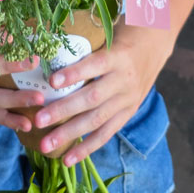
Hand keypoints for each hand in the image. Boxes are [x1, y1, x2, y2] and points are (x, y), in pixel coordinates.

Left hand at [29, 22, 168, 165]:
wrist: (154, 46)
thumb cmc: (121, 36)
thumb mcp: (107, 34)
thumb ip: (84, 45)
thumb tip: (48, 51)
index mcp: (118, 56)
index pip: (95, 64)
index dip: (74, 73)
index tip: (52, 80)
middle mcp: (124, 80)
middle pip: (93, 98)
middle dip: (64, 111)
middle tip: (39, 120)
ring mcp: (128, 99)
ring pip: (97, 119)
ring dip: (70, 134)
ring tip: (46, 144)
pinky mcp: (128, 113)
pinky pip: (107, 133)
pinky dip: (87, 147)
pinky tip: (68, 159)